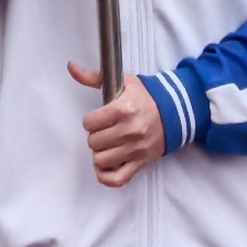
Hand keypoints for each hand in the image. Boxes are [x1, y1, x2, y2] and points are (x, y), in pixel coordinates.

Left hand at [69, 59, 165, 186]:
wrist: (176, 111)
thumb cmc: (146, 97)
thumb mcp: (122, 83)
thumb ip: (94, 78)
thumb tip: (71, 67)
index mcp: (124, 109)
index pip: (89, 123)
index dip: (91, 120)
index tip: (98, 119)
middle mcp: (130, 130)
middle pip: (93, 142)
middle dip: (96, 136)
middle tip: (105, 131)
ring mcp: (136, 149)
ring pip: (100, 160)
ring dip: (100, 153)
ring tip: (107, 145)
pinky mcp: (141, 162)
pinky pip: (117, 179)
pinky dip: (106, 176)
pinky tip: (106, 165)